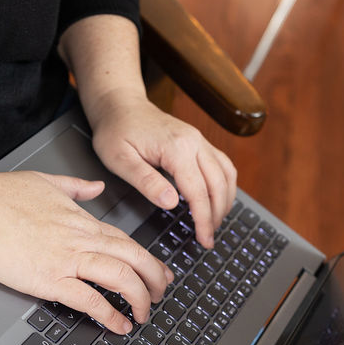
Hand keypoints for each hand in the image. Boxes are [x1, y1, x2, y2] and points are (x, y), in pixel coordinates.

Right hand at [0, 170, 172, 332]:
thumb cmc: (1, 196)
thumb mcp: (47, 181)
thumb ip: (76, 186)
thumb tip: (95, 186)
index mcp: (82, 220)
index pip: (126, 241)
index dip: (147, 260)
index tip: (158, 272)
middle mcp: (81, 239)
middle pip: (134, 259)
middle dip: (154, 280)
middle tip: (161, 296)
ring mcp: (68, 260)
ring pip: (121, 278)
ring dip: (139, 299)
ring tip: (144, 315)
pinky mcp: (50, 280)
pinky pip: (90, 300)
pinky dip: (109, 314)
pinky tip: (118, 325)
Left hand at [88, 90, 237, 248]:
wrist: (120, 105)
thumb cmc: (116, 131)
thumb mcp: (120, 160)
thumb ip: (146, 182)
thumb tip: (171, 203)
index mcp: (176, 147)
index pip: (198, 191)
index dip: (204, 219)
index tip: (204, 240)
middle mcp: (194, 141)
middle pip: (219, 184)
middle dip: (217, 215)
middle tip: (208, 239)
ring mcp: (199, 139)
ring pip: (227, 173)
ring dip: (225, 201)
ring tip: (214, 223)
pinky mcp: (199, 141)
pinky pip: (222, 164)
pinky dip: (224, 185)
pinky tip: (216, 200)